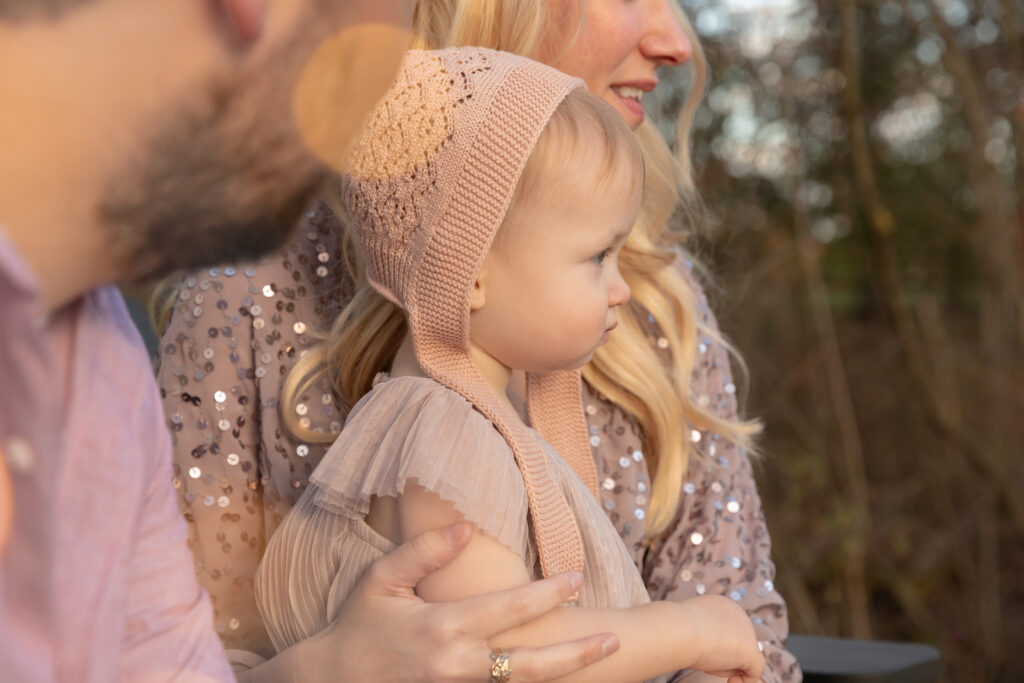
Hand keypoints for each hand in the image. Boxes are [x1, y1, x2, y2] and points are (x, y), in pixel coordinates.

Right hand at [306, 522, 619, 681]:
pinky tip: (558, 676)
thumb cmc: (358, 624)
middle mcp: (458, 664)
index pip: (510, 607)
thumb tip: (468, 529)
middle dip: (576, 651)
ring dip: (564, 673)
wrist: (331, 682)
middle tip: (613, 639)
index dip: (548, 592)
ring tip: (600, 655)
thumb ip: (424, 551)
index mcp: (443, 627)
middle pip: (530, 662)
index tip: (576, 577)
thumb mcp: (381, 579)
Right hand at [679, 595, 763, 682]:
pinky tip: (730, 681)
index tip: (699, 649)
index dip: (714, 645)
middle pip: (737, 646)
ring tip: (708, 664)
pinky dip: (743, 681)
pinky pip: (754, 673)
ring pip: (744, 660)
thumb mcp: (690, 626)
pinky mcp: (750, 651)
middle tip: (704, 660)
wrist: (677, 630)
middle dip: (722, 657)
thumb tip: (708, 647)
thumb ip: (704, 632)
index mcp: (724, 606)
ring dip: (726, 667)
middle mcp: (739, 615)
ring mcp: (747, 632)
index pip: (727, 632)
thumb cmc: (676, 629)